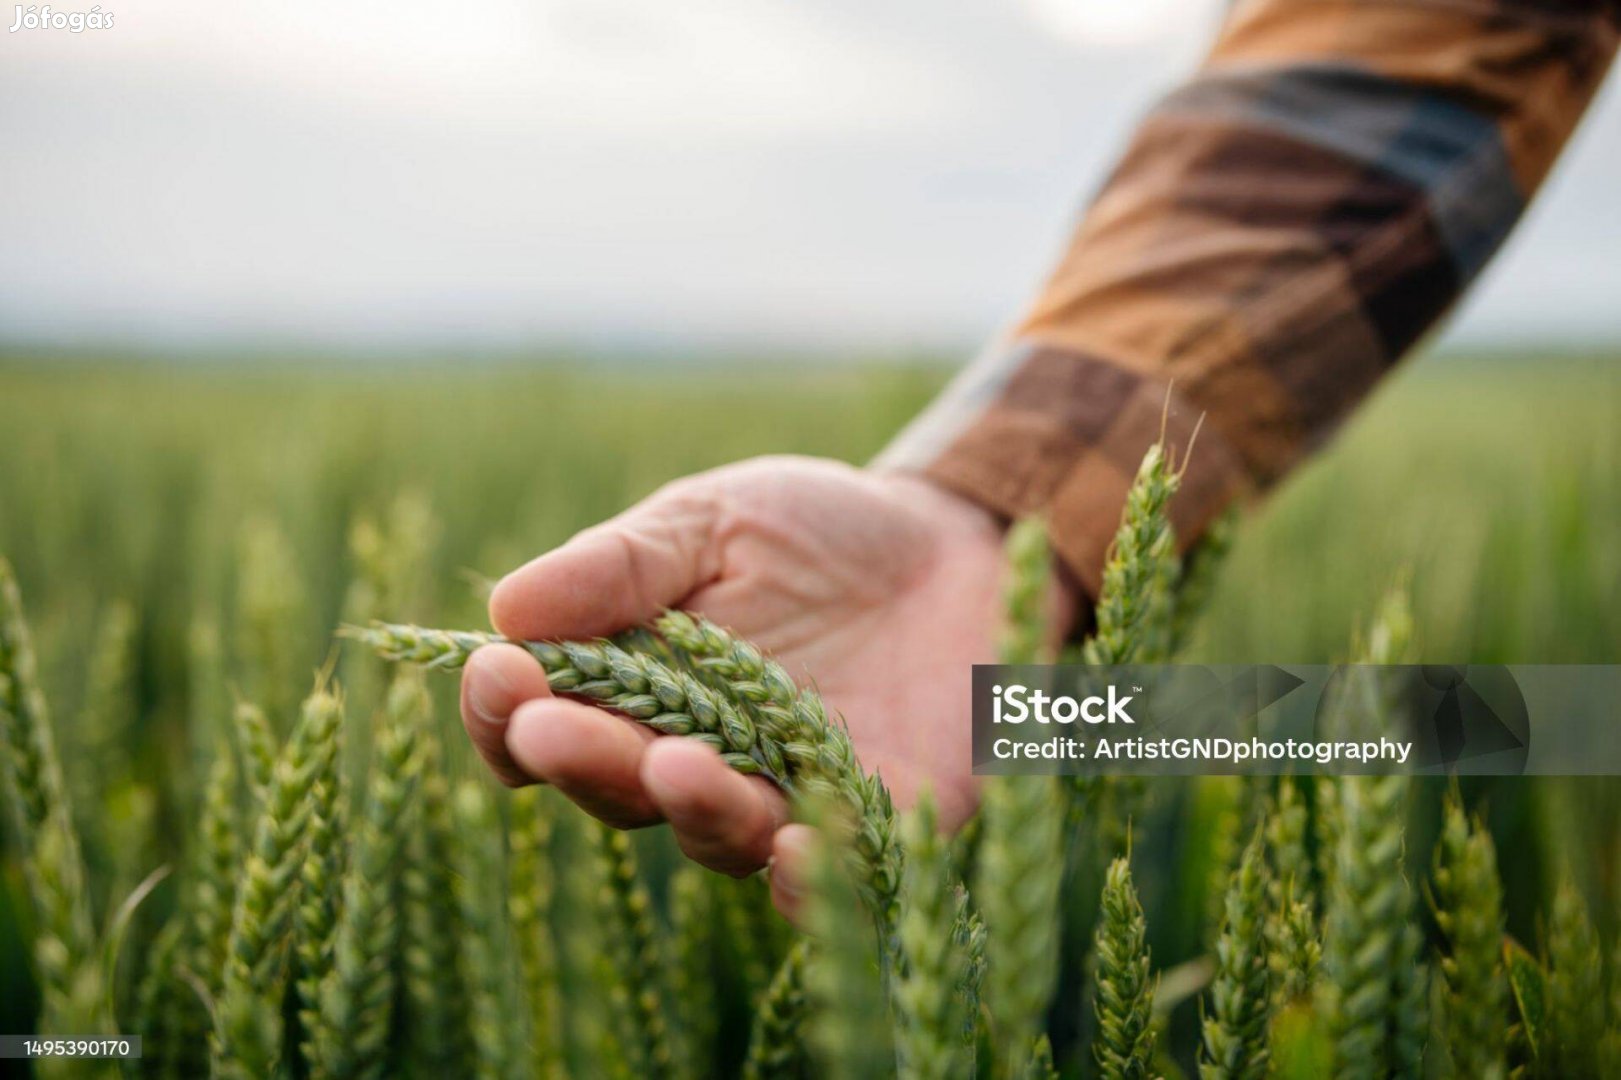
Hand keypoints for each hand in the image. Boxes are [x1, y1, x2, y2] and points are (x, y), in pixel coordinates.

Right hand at [459, 455, 1065, 915]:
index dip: (510, 711)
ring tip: (674, 765)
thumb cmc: (818, 533)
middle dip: (582, 758)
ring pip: (717, 831)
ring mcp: (784, 800)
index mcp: (637, 691)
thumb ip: (622, 564)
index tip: (498, 670)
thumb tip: (506, 605)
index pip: (546, 724)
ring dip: (691, 804)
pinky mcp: (877, 825)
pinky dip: (807, 872)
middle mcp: (697, 760)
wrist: (962, 546)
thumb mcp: (715, 521)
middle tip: (551, 730)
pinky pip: (832, 870)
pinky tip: (793, 848)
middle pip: (618, 786)